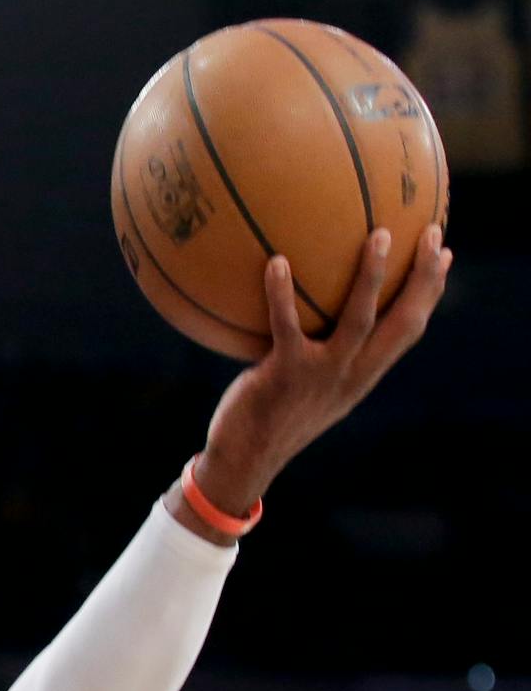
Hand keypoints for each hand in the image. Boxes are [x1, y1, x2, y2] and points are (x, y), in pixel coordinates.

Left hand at [187, 224, 451, 527]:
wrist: (248, 457)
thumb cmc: (275, 415)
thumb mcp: (313, 385)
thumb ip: (326, 352)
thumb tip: (315, 307)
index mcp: (365, 373)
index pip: (410, 327)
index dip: (430, 290)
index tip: (443, 253)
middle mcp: (354, 373)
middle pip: (403, 320)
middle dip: (423, 277)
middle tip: (430, 233)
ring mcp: (323, 374)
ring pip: (359, 319)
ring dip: (372, 276)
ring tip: (378, 235)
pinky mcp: (286, 374)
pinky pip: (286, 325)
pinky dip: (281, 294)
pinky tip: (278, 261)